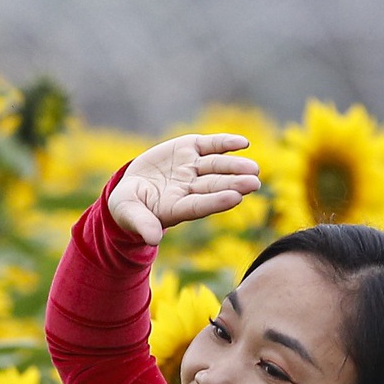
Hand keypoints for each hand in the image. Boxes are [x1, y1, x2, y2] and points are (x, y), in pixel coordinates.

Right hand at [106, 133, 260, 245]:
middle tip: (254, 183)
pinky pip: (210, 145)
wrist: (130, 187)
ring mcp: (191, 168)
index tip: (235, 198)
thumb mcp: (129, 213)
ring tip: (253, 167)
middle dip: (234, 184)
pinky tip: (242, 143)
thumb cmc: (129, 206)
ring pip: (216, 166)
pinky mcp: (189, 149)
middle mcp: (189, 189)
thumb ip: (142, 223)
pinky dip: (225, 143)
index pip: (199, 205)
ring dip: (234, 166)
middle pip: (214, 186)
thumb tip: (153, 239)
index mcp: (176, 208)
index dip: (216, 201)